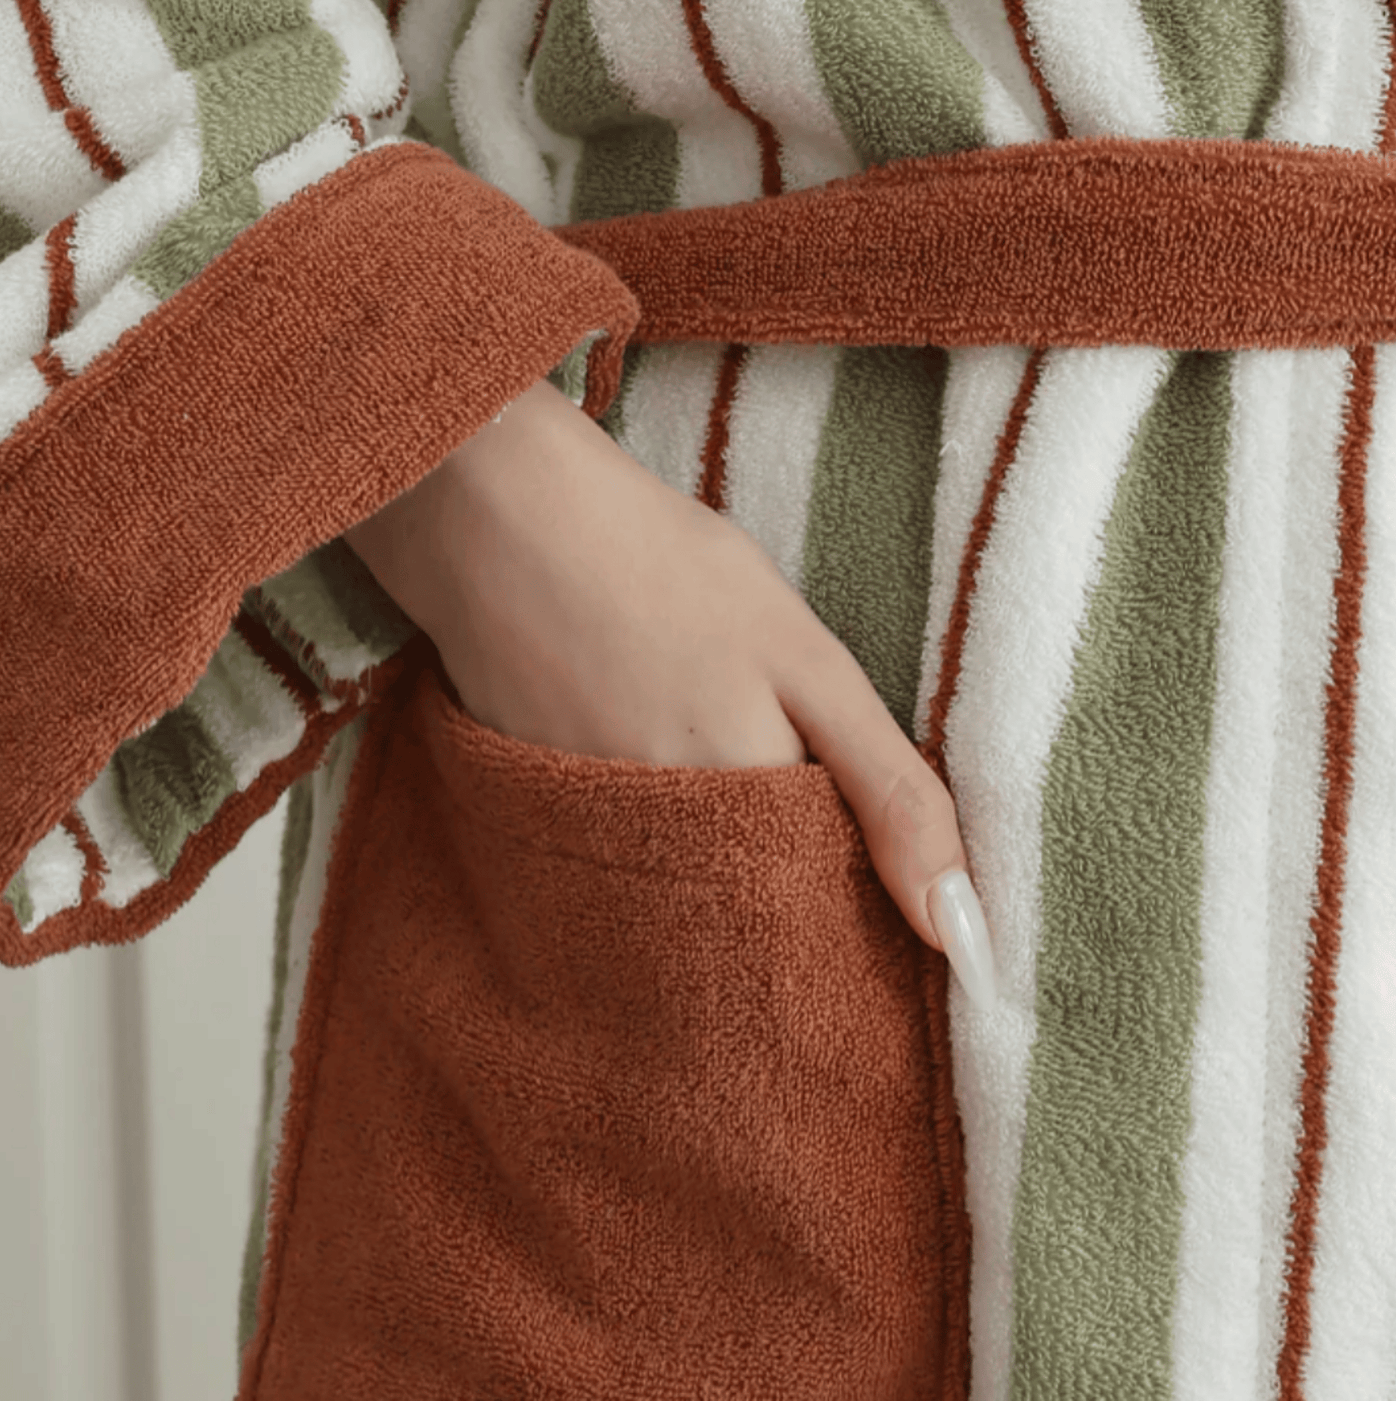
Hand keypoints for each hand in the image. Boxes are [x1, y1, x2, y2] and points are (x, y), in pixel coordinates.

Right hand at [345, 379, 995, 1008]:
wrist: (500, 525)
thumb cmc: (667, 573)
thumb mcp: (808, 663)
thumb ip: (890, 792)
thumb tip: (958, 925)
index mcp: (745, 829)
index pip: (821, 929)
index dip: (854, 912)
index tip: (871, 893)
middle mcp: (660, 870)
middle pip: (746, 931)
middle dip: (786, 903)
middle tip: (788, 816)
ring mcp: (587, 856)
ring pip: (679, 908)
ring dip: (714, 884)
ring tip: (716, 794)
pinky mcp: (536, 832)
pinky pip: (614, 879)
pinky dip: (647, 852)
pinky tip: (650, 778)